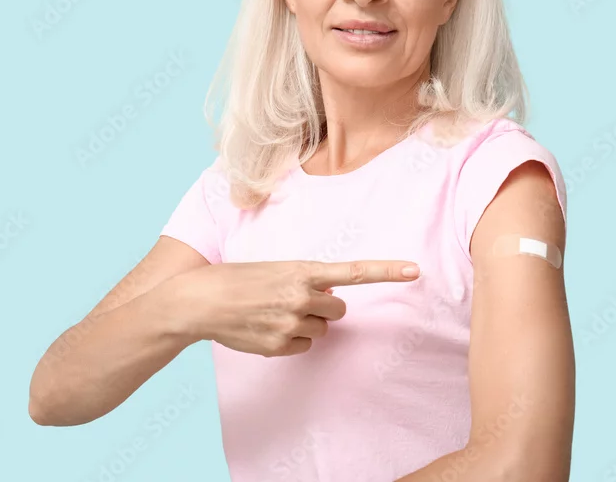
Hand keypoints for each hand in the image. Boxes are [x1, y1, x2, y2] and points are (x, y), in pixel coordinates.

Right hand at [187, 260, 419, 356]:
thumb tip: (329, 296)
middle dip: (325, 308)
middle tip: (296, 301)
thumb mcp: (276, 270)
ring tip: (274, 313)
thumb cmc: (238, 280)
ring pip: (321, 330)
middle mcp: (302, 296)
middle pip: (339, 310)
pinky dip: (291, 339)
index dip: (387, 270)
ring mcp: (291, 322)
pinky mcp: (280, 344)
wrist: (200, 300)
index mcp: (302, 270)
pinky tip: (267, 327)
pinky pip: (303, 346)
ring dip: (306, 323)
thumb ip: (307, 280)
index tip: (415, 270)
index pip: (354, 271)